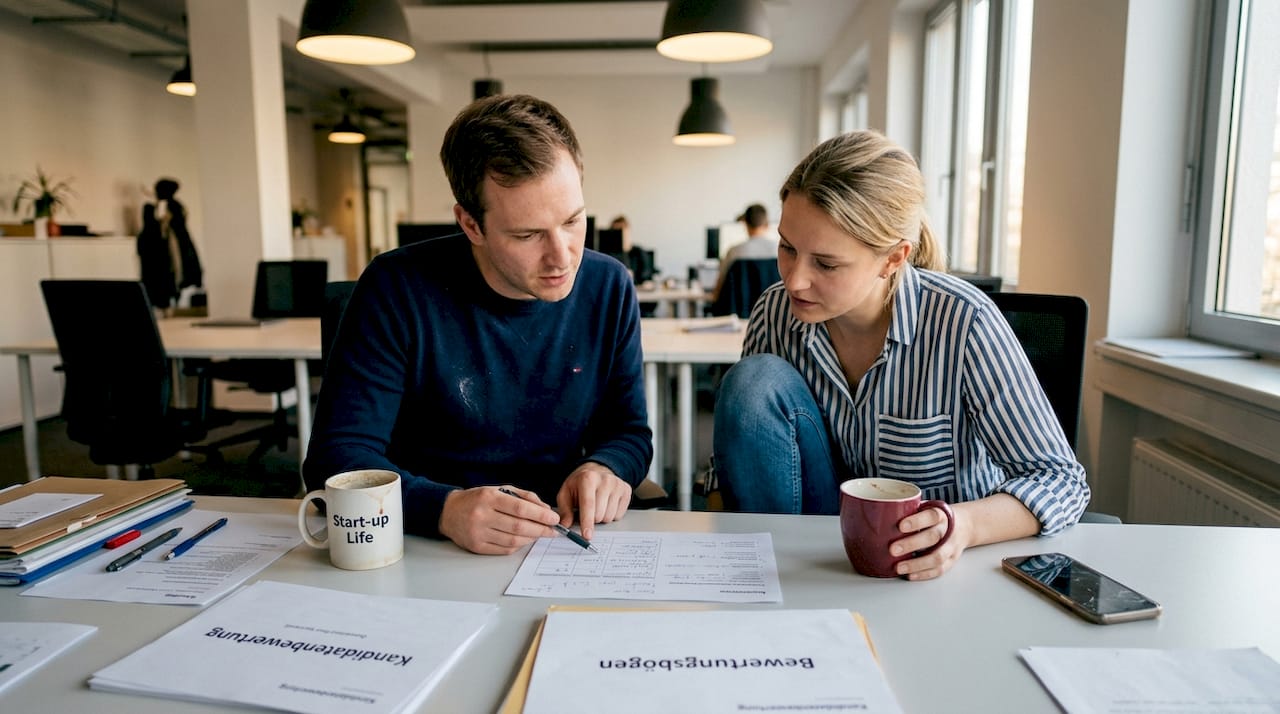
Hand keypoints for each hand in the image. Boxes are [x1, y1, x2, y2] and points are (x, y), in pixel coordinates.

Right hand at [438, 486, 558, 554]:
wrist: (448, 512)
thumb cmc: (478, 500)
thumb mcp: (499, 490)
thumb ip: (524, 497)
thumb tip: (546, 510)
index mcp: (488, 498)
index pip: (520, 508)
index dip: (540, 515)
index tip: (554, 518)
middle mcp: (482, 516)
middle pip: (518, 526)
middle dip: (541, 529)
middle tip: (554, 530)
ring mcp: (478, 533)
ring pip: (513, 540)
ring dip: (532, 538)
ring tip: (541, 534)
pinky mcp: (477, 547)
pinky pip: (505, 549)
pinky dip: (519, 545)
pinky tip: (525, 539)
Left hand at [555, 462, 631, 539]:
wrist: (596, 470)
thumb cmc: (579, 483)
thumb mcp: (566, 493)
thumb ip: (564, 510)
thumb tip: (566, 525)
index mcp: (588, 478)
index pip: (589, 505)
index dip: (587, 522)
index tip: (587, 535)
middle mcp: (605, 480)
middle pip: (600, 514)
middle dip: (592, 519)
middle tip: (587, 510)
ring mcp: (618, 485)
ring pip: (610, 517)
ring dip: (601, 517)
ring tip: (597, 506)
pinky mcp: (626, 490)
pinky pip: (619, 515)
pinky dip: (611, 514)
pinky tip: (607, 504)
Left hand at [890, 494, 1041, 580]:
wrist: (964, 525)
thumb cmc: (934, 517)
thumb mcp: (925, 507)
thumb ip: (906, 510)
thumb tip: (873, 514)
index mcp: (940, 514)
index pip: (930, 516)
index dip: (916, 521)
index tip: (900, 526)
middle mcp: (948, 530)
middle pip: (932, 537)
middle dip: (911, 544)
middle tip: (892, 549)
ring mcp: (951, 547)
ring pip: (937, 557)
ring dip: (917, 564)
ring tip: (898, 567)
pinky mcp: (952, 561)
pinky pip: (940, 570)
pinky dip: (924, 574)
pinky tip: (910, 576)